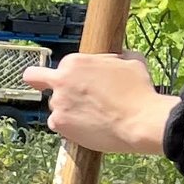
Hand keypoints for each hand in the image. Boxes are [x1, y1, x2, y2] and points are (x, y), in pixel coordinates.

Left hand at [19, 51, 173, 154]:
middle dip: (51, 87)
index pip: (60, 65)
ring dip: (66, 109)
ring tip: (89, 115)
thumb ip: (114, 58)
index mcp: (74, 62)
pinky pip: (57, 124)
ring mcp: (58, 103)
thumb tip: (118, 56)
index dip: (70, 74)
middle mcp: (61, 81)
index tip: (77, 81)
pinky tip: (85, 127)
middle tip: (64, 94)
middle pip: (43, 82)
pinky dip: (68, 126)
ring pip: (53, 105)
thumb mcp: (131, 61)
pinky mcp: (59, 124)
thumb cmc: (138, 92)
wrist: (140, 121)